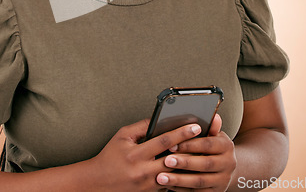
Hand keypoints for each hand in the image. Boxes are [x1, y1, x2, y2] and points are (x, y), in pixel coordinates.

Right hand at [88, 118, 202, 191]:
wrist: (98, 182)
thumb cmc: (110, 156)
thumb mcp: (122, 136)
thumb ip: (142, 127)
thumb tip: (159, 119)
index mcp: (136, 155)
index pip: (164, 141)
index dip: (181, 133)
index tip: (195, 126)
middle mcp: (143, 171)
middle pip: (174, 160)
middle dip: (191, 149)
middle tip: (207, 140)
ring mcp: (149, 185)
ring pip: (175, 174)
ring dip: (189, 163)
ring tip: (203, 153)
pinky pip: (170, 184)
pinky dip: (180, 175)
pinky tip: (190, 167)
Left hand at [155, 115, 236, 190]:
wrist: (224, 168)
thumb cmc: (212, 147)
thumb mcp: (213, 135)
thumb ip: (210, 127)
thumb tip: (214, 115)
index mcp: (226, 146)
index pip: (207, 144)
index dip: (189, 144)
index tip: (171, 144)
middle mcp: (228, 164)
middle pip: (204, 164)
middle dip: (184, 162)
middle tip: (165, 160)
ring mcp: (222, 181)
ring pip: (199, 181)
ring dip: (179, 180)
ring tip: (161, 177)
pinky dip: (181, 190)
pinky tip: (168, 186)